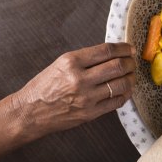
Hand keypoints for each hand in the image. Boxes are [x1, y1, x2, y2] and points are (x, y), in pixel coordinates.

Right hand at [15, 43, 135, 137]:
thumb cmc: (45, 86)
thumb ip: (86, 58)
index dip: (124, 48)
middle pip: (118, 66)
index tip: (130, 48)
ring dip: (131, 78)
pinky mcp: (90, 113)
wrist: (29, 112)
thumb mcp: (60, 64)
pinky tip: (125, 90)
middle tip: (132, 62)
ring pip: (121, 84)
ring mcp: (86, 98)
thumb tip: (113, 53)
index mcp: (71, 62)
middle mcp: (79, 79)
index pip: (107, 51)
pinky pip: (117, 102)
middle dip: (130, 63)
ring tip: (130, 75)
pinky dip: (125, 94)